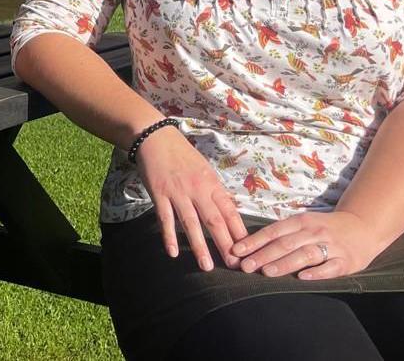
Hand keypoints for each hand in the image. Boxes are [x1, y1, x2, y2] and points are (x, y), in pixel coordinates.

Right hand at [135, 125, 248, 270]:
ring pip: (191, 223)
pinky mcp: (159, 194)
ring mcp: (177, 192)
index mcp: (212, 183)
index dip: (239, 232)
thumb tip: (227, 214)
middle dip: (225, 245)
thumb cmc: (182, 155)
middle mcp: (197, 189)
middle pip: (214, 220)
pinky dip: (169, 236)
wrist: (155, 138)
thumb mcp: (205, 170)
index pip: (229, 211)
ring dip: (199, 246)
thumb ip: (214, 192)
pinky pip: (165, 218)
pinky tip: (173, 252)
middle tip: (234, 266)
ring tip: (206, 266)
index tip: (248, 250)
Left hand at [231, 210, 381, 278]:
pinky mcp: (346, 261)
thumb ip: (283, 234)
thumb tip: (250, 247)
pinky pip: (330, 267)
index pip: (274, 231)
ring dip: (284, 263)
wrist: (363, 227)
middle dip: (263, 255)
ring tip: (266, 272)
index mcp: (302, 222)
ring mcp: (331, 246)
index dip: (254, 241)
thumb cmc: (325, 228)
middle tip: (245, 266)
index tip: (236, 251)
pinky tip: (302, 278)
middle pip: (285, 244)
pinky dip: (316, 273)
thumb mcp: (305, 224)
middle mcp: (315, 232)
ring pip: (305, 254)